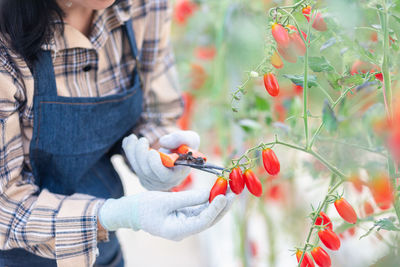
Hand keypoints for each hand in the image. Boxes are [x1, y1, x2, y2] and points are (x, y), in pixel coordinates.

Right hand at [98, 189, 233, 240]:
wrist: (129, 211)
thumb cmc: (143, 206)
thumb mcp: (165, 200)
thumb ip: (188, 198)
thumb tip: (209, 194)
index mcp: (177, 231)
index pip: (202, 222)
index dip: (215, 209)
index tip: (224, 196)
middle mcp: (184, 230)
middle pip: (209, 219)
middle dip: (222, 206)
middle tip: (235, 192)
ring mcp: (184, 224)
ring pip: (207, 214)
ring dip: (218, 202)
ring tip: (230, 189)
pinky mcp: (184, 217)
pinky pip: (200, 210)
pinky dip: (209, 201)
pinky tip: (217, 191)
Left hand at [122, 131, 199, 190]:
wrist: (178, 152)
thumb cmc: (185, 147)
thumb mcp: (190, 139)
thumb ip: (181, 138)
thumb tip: (163, 142)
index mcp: (179, 174)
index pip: (165, 176)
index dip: (155, 165)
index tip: (152, 151)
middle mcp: (165, 181)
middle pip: (148, 172)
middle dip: (141, 154)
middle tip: (142, 140)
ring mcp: (153, 181)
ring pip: (138, 169)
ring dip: (133, 152)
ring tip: (133, 138)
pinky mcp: (144, 177)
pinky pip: (134, 166)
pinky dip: (129, 152)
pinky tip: (128, 141)